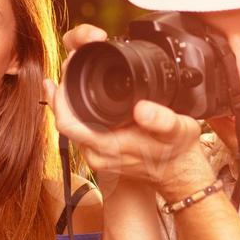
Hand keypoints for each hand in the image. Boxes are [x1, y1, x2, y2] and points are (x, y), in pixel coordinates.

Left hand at [50, 24, 211, 199]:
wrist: (180, 172)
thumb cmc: (178, 150)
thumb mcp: (178, 130)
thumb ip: (161, 120)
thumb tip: (142, 109)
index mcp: (108, 146)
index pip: (67, 124)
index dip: (59, 99)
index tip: (62, 77)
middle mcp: (97, 154)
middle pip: (65, 123)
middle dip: (62, 94)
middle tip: (69, 67)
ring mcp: (97, 156)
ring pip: (71, 127)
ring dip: (69, 103)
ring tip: (73, 76)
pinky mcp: (101, 154)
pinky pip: (80, 131)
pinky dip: (77, 113)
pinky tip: (79, 97)